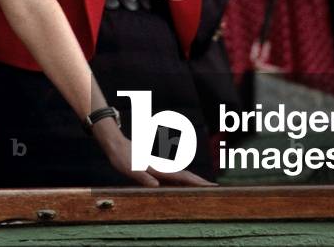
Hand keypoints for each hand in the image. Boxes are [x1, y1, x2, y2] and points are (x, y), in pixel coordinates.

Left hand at [91, 117, 216, 186]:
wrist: (117, 146)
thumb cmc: (123, 159)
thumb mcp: (130, 170)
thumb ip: (142, 178)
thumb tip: (155, 187)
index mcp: (159, 169)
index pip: (182, 177)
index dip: (196, 182)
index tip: (210, 186)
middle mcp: (163, 168)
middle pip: (186, 176)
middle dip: (200, 182)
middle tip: (215, 188)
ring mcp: (161, 168)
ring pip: (181, 175)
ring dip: (193, 181)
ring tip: (205, 188)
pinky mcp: (156, 169)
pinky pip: (174, 177)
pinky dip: (183, 181)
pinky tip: (184, 186)